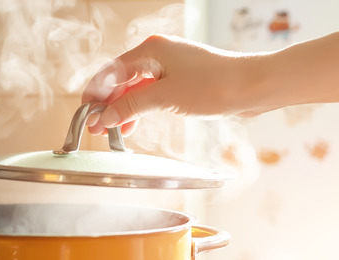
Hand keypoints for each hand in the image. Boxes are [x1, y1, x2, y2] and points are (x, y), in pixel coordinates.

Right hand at [82, 35, 266, 135]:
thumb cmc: (214, 85)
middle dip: (106, 105)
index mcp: (151, 49)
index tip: (85, 114)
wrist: (253, 87)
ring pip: (135, 89)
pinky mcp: (180, 80)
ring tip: (109, 132)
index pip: (110, 72)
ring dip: (121, 110)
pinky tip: (130, 126)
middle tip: (94, 128)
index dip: (95, 95)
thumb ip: (130, 106)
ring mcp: (170, 67)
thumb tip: (104, 116)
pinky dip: (138, 109)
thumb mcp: (164, 98)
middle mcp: (158, 54)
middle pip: (120, 81)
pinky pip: (150, 94)